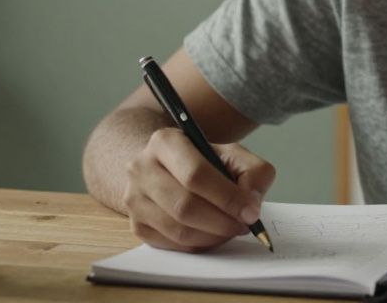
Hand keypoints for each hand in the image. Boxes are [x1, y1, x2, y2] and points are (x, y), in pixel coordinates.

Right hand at [122, 127, 275, 251]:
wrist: (166, 168)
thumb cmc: (203, 162)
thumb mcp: (232, 154)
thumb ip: (253, 172)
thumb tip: (251, 204)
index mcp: (165, 142)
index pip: (196, 174)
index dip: (227, 197)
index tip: (251, 212)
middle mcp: (141, 168)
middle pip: (184, 205)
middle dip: (221, 221)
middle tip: (244, 225)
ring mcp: (133, 198)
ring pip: (177, 229)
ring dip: (212, 236)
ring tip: (230, 229)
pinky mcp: (135, 224)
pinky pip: (170, 244)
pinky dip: (197, 245)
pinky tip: (212, 235)